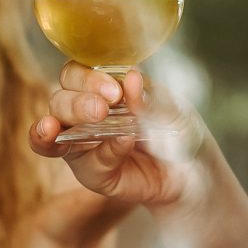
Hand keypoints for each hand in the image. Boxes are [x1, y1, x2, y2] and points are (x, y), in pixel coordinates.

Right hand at [29, 64, 206, 208]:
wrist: (193, 171)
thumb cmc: (178, 129)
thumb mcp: (174, 108)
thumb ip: (152, 97)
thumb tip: (131, 78)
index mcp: (99, 88)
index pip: (74, 74)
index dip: (85, 78)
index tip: (114, 89)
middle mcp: (83, 113)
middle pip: (58, 100)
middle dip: (76, 101)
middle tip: (103, 108)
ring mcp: (83, 144)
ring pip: (54, 130)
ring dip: (67, 122)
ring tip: (97, 117)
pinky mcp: (91, 172)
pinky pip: (86, 163)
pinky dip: (104, 152)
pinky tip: (124, 144)